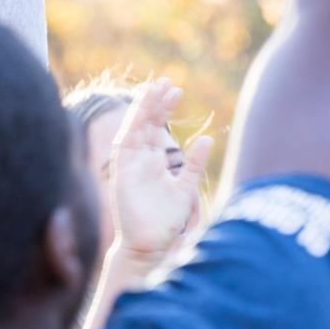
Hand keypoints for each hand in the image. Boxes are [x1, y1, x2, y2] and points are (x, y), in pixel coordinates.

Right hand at [109, 78, 214, 262]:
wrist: (149, 245)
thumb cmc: (165, 221)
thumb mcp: (186, 187)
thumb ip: (195, 164)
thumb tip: (207, 139)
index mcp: (152, 161)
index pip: (156, 127)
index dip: (164, 108)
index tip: (176, 91)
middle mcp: (139, 160)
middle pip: (145, 124)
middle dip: (154, 103)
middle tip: (167, 82)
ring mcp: (129, 166)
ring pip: (134, 130)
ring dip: (143, 110)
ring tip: (154, 89)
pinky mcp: (121, 175)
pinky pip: (124, 148)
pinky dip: (131, 131)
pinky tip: (142, 117)